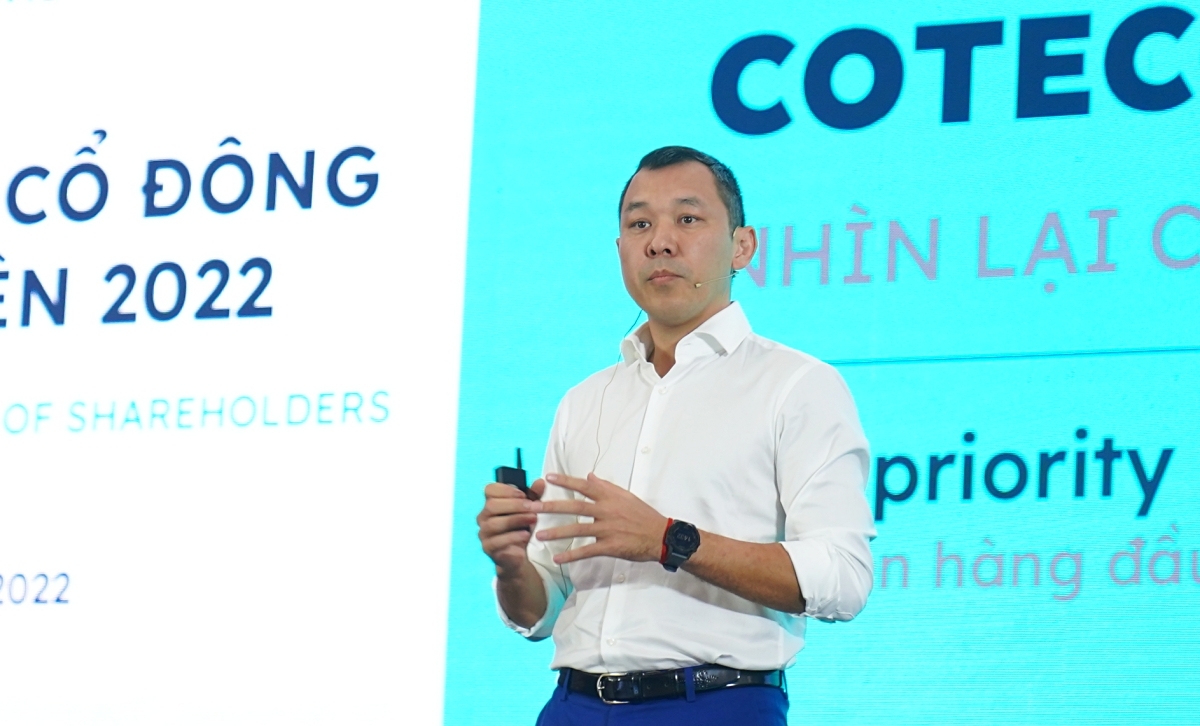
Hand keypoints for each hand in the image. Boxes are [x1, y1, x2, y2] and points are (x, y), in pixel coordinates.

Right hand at [477, 478, 546, 577]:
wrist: (518, 556)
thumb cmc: (521, 529)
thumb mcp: (530, 511)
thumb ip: (534, 496)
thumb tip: (541, 481)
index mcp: (491, 503)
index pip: (489, 490)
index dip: (506, 489)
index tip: (523, 494)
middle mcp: (484, 517)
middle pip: (491, 505)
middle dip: (514, 505)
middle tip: (532, 507)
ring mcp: (484, 533)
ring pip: (494, 523)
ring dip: (516, 519)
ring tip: (533, 519)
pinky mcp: (488, 548)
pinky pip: (497, 541)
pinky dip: (513, 536)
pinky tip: (526, 534)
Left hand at [533, 473, 668, 564]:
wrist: (661, 536)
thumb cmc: (643, 515)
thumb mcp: (626, 496)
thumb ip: (606, 486)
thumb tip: (590, 476)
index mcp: (610, 497)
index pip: (584, 486)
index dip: (566, 481)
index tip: (548, 477)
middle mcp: (607, 511)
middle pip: (575, 507)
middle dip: (552, 507)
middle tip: (532, 508)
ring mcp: (608, 529)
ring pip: (577, 530)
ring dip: (556, 533)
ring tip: (539, 535)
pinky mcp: (610, 546)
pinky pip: (587, 551)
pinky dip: (571, 555)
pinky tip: (558, 559)